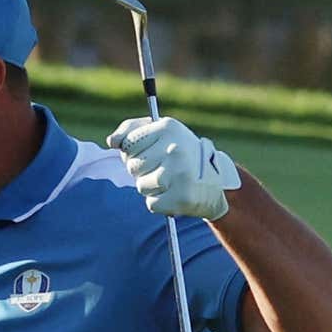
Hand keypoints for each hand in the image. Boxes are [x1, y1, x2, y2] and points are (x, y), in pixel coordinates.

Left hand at [108, 116, 241, 220]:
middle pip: (132, 166)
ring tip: (171, 181)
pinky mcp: (182, 196)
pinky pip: (152, 204)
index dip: (134, 152)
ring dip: (151, 188)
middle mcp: (174, 148)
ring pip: (141, 186)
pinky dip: (160, 204)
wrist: (219, 181)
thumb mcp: (161, 132)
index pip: (127, 144)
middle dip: (143, 171)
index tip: (152, 152)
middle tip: (164, 168)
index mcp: (167, 127)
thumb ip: (131, 130)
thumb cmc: (181, 153)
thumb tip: (112, 141)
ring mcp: (180, 173)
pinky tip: (175, 194)